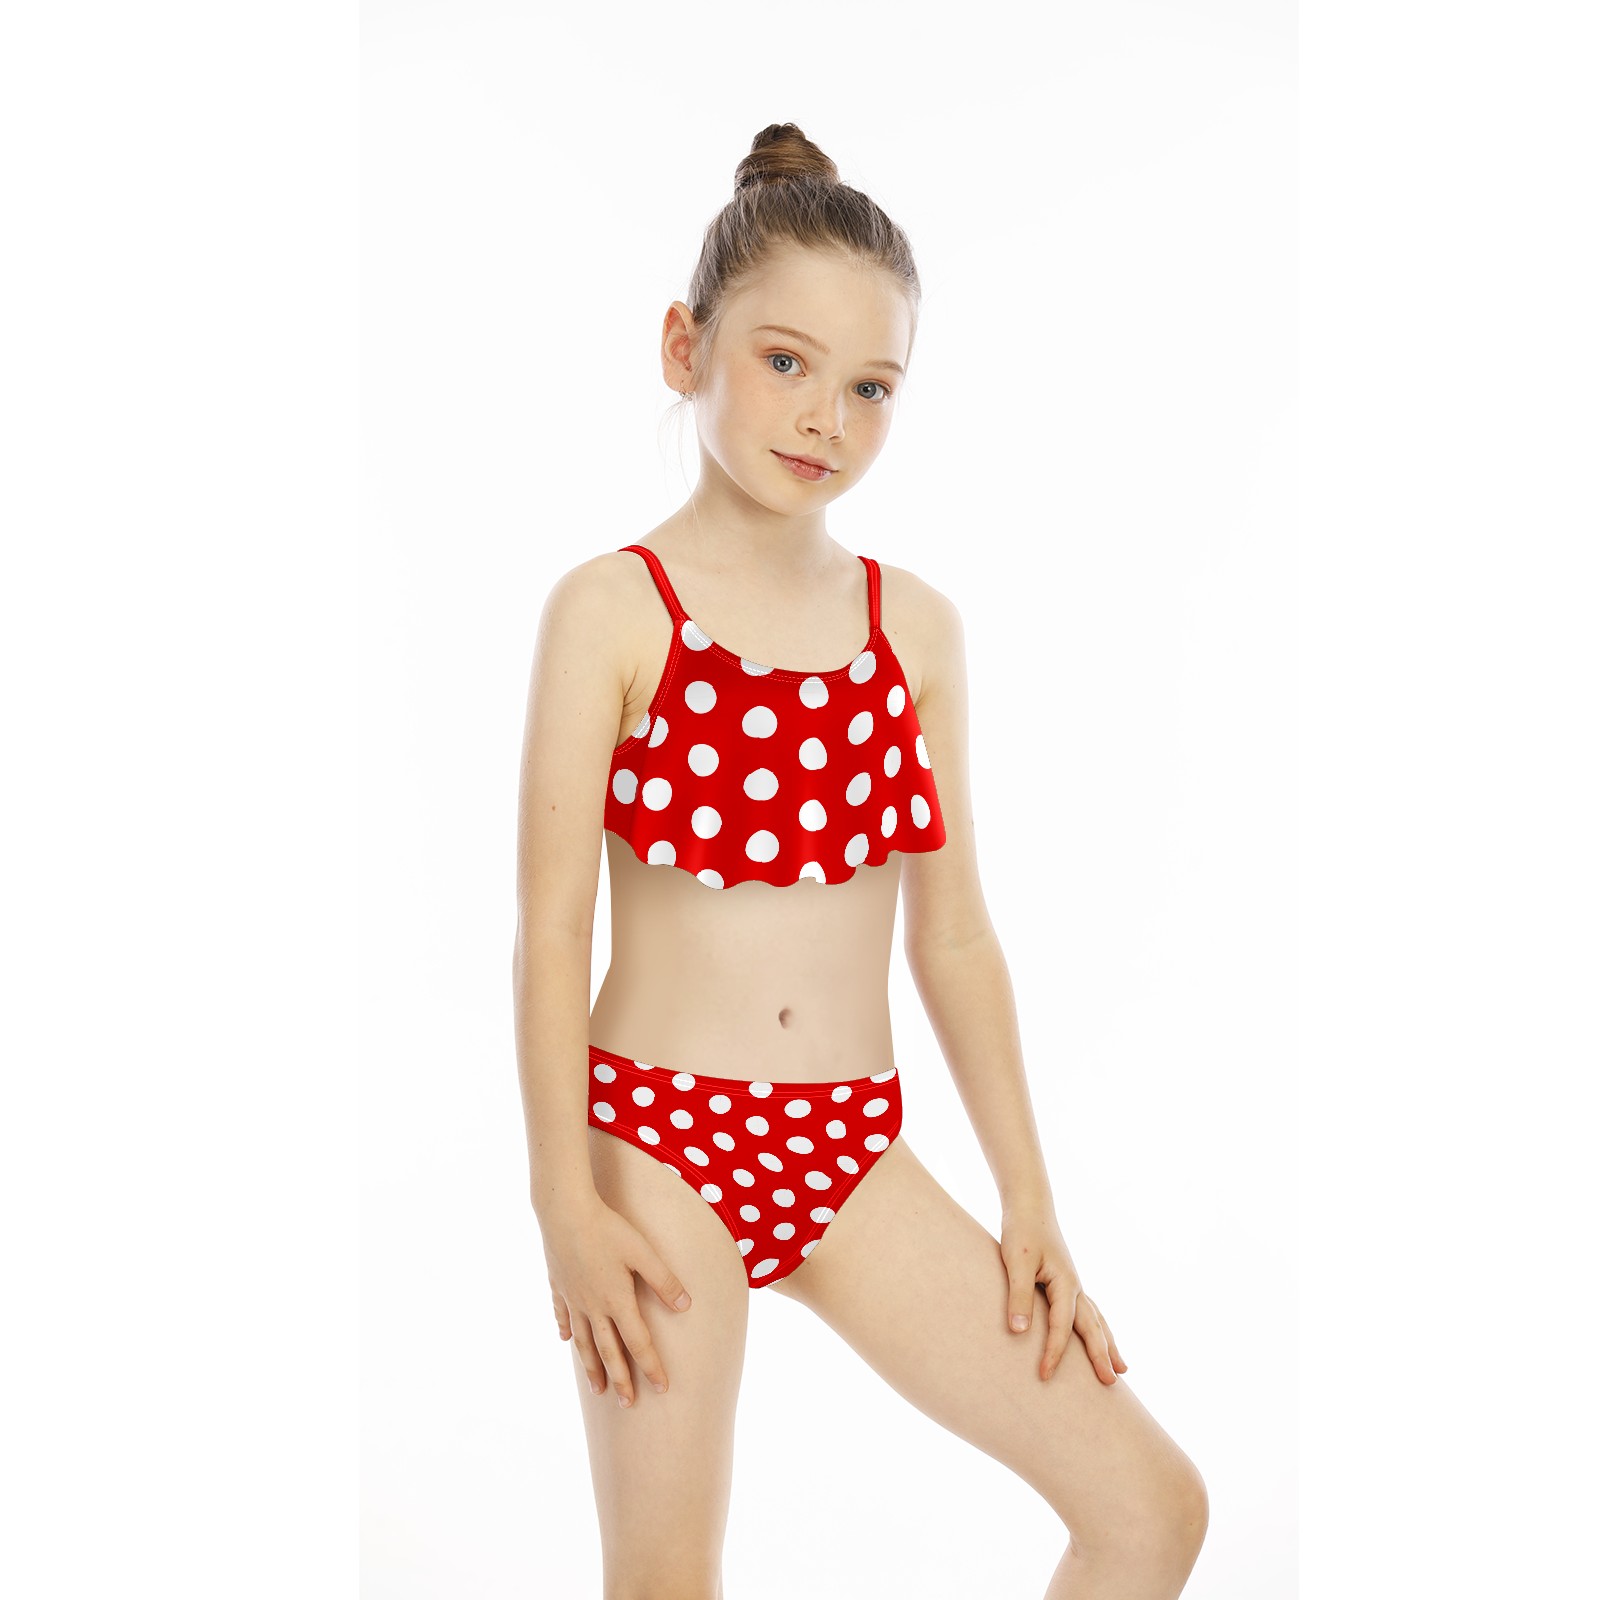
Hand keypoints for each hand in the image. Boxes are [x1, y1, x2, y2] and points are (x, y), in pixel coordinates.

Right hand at [537, 1193, 693, 1407]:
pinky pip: (562, 1315)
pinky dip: (566, 1330)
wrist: (564, 1212)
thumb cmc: (608, 1228)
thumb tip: (687, 1305)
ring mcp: (573, 1298)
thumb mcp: (643, 1252)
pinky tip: (566, 1340)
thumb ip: (664, 1280)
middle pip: (608, 1351)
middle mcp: (593, 1306)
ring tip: (597, 1389)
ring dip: (591, 1367)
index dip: (651, 1366)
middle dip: (620, 1380)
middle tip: (627, 1405)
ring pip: (583, 1342)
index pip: (638, 1343)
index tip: (661, 1388)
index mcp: (617, 1300)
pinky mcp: (559, 1286)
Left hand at [999, 1202, 1127, 1385]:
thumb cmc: (1022, 1232)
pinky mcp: (1066, 1282)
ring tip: (1122, 1369)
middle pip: (1093, 1327)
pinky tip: (1099, 1336)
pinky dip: (1098, 1328)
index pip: (1062, 1326)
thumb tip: (1018, 1332)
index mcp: (1065, 1282)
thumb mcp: (1017, 1262)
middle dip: (1102, 1355)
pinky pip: (1088, 1312)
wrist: (1029, 1206)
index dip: (1054, 1352)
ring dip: (1108, 1344)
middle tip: (1112, 1384)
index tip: (1044, 1375)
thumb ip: (1019, 1296)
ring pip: (1097, 1320)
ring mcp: (1074, 1284)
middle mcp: (1075, 1286)